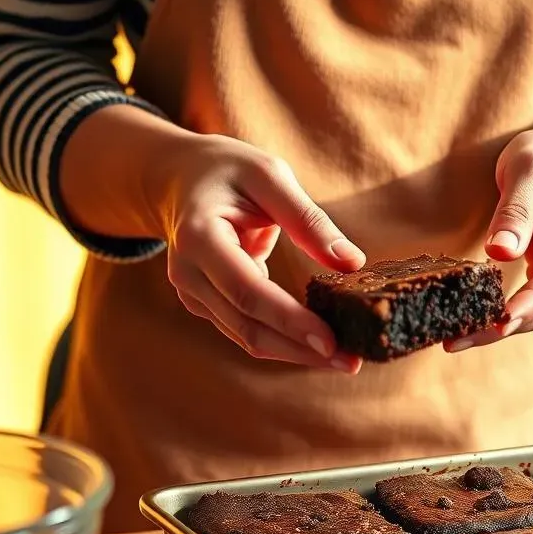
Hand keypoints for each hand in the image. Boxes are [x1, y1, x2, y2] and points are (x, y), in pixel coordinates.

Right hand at [154, 134, 364, 368]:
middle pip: (248, 326)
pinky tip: (320, 345)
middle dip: (301, 349)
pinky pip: (249, 330)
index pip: (248, 291)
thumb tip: (352, 262)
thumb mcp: (270, 177)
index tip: (331, 342)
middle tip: (351, 362)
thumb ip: (309, 220)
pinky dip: (285, 340)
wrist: (180, 179)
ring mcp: (193, 295)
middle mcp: (188, 274)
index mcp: (199, 238)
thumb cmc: (230, 171)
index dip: (290, 320)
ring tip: (345, 360)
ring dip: (297, 352)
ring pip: (248, 337)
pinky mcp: (207, 305)